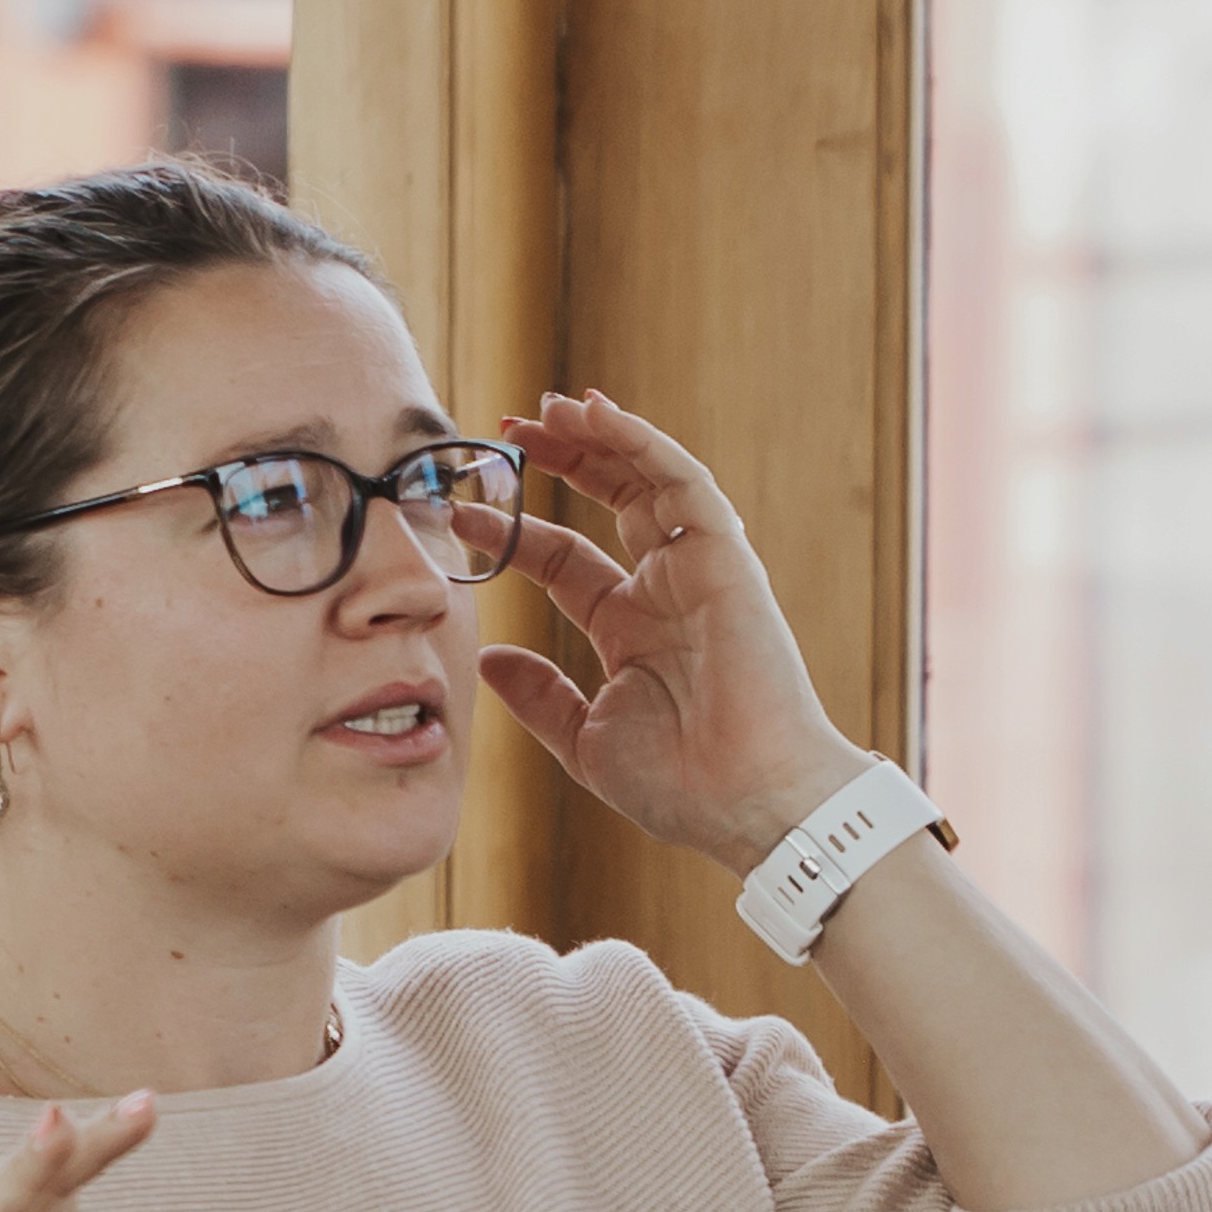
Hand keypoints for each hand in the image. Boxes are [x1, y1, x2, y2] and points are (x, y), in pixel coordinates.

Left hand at [474, 389, 878, 875]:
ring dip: (599, 437)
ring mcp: (697, 569)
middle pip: (609, 500)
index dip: (515, 532)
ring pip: (647, 478)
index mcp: (630, 628)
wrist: (750, 803)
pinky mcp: (726, 558)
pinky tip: (599, 416)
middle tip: (506, 429)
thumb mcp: (586, 741)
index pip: (563, 560)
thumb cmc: (683, 785)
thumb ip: (539, 698)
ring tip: (547, 408)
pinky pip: (683, 484)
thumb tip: (487, 661)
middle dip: (561, 460)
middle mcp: (664, 590)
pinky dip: (642, 444)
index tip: (461, 513)